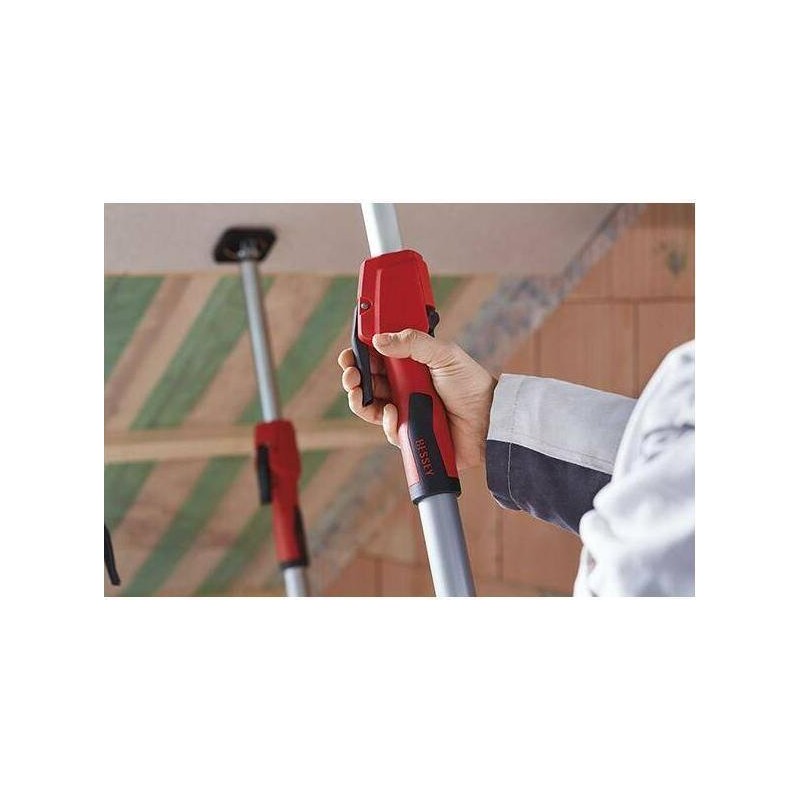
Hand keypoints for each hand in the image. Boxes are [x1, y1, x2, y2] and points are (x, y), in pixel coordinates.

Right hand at [337, 329, 496, 470]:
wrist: (489, 421)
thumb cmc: (471, 385)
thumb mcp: (444, 355)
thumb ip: (413, 343)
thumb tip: (379, 339)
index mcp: (411, 365)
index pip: (377, 358)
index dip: (360, 355)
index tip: (350, 353)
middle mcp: (405, 387)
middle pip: (367, 382)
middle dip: (353, 377)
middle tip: (351, 374)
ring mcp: (405, 411)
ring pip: (369, 407)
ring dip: (359, 399)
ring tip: (359, 392)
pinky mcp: (408, 433)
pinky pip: (386, 429)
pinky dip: (384, 421)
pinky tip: (393, 412)